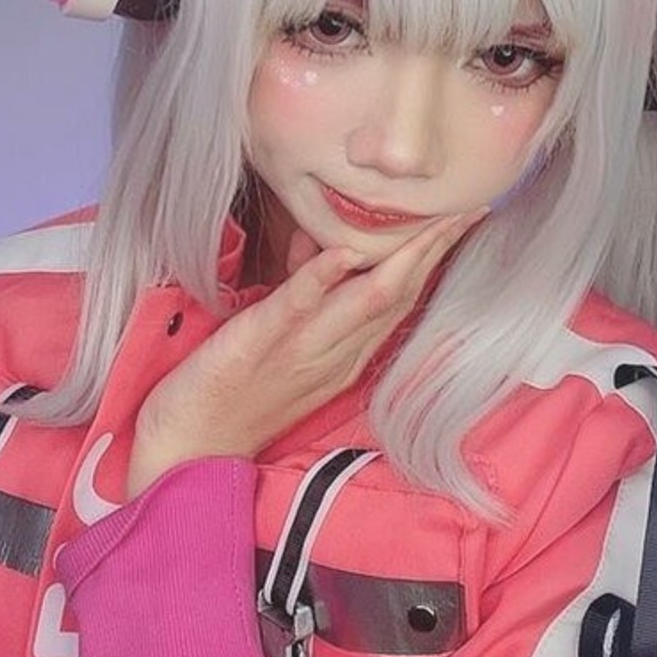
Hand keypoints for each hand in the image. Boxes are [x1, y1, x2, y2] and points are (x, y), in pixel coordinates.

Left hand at [127, 211, 485, 497]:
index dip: (435, 258)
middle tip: (469, 209)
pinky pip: (295, 310)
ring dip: (402, 259)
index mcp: (344, 354)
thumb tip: (331, 242)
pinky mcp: (257, 346)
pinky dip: (321, 278)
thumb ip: (308, 290)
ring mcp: (299, 353)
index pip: (400, 299)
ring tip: (433, 222)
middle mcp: (334, 355)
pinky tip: (345, 252)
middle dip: (436, 250)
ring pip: (365, 304)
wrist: (188, 447)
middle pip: (397, 296)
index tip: (464, 220)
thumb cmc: (232, 390)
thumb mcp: (285, 338)